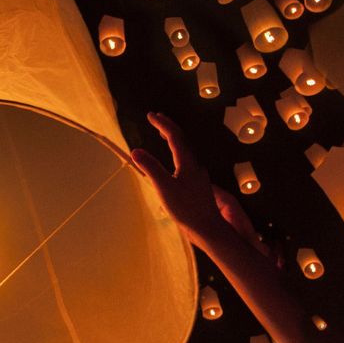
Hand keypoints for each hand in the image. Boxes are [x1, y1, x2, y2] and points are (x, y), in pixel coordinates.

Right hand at [130, 114, 241, 246]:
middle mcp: (195, 164)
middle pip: (182, 140)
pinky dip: (177, 151)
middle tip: (157, 118)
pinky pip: (187, 159)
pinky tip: (175, 160)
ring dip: (174, 138)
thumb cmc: (186, 209)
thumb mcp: (164, 188)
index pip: (174, 136)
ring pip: (185, 149)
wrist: (208, 227)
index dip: (162, 124)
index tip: (150, 115)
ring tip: (164, 134)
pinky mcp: (198, 183)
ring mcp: (198, 174)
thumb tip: (135, 150)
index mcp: (187, 162)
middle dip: (169, 127)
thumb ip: (150, 168)